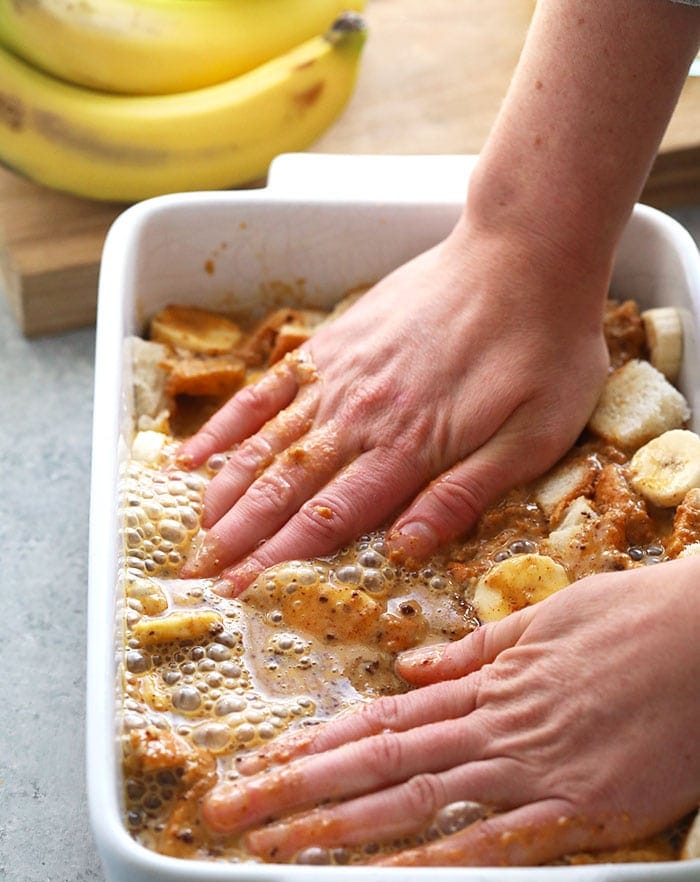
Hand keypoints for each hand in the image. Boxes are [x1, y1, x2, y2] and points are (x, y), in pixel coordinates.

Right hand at [178, 216, 608, 593]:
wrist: (524, 254)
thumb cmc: (542, 349)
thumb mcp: (532, 436)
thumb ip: (464, 494)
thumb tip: (406, 549)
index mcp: (409, 449)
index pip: (329, 517)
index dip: (278, 558)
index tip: (238, 588)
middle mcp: (360, 416)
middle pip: (284, 487)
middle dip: (236, 537)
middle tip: (195, 573)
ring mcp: (339, 376)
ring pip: (265, 443)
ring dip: (225, 491)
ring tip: (193, 530)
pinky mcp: (332, 342)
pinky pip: (266, 388)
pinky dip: (227, 423)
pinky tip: (196, 451)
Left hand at [200, 559, 699, 864]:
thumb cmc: (637, 619)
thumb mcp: (547, 618)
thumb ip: (478, 650)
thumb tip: (417, 667)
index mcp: (485, 683)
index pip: (382, 718)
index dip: (316, 743)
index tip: (264, 762)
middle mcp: (491, 726)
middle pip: (376, 761)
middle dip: (296, 786)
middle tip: (232, 807)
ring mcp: (530, 767)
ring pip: (416, 799)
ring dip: (340, 825)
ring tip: (278, 847)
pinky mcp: (577, 805)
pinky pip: (497, 841)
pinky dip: (439, 860)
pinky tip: (390, 879)